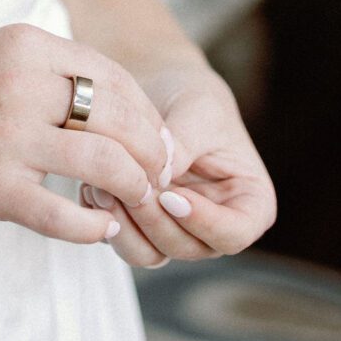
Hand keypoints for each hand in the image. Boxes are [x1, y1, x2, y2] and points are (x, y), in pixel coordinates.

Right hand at [0, 22, 171, 246]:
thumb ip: (53, 72)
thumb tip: (122, 107)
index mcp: (26, 46)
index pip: (114, 77)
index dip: (147, 113)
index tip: (155, 139)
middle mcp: (20, 85)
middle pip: (119, 119)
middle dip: (152, 153)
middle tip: (159, 177)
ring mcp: (6, 137)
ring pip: (104, 164)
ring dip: (134, 189)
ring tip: (135, 202)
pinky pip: (63, 215)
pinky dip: (93, 227)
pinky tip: (100, 228)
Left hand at [81, 61, 276, 267]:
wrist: (160, 86)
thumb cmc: (193, 97)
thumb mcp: (199, 112)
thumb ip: (184, 145)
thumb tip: (160, 176)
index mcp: (248, 204)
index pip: (234, 234)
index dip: (204, 223)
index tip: (172, 196)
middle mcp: (213, 226)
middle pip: (186, 247)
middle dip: (154, 220)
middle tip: (128, 185)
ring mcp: (175, 231)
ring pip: (150, 254)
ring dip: (124, 226)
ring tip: (103, 186)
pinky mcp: (140, 226)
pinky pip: (120, 239)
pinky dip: (105, 219)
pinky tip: (92, 187)